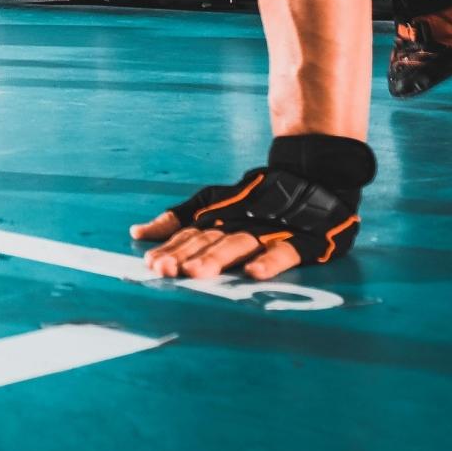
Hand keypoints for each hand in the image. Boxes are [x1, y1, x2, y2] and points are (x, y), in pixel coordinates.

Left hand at [130, 162, 362, 279]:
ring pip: (238, 245)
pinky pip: (283, 253)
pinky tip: (254, 274)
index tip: (150, 263)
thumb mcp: (213, 201)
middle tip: (166, 270)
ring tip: (197, 273)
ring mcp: (268, 231)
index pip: (188, 235)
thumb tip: (137, 232)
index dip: (169, 248)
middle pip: (208, 240)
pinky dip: (269, 262)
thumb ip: (177, 218)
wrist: (314, 176)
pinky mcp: (300, 241)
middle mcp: (239, 223)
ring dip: (217, 259)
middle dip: (186, 255)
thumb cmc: (257, 197)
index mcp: (219, 217)